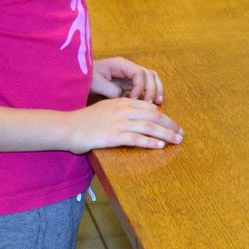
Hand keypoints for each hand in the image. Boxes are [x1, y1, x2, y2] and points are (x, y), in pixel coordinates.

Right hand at [67, 96, 183, 152]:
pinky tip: (159, 146)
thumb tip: (139, 118)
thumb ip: (122, 110)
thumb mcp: (106, 109)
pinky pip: (136, 139)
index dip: (164, 116)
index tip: (173, 124)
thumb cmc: (86, 120)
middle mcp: (123, 110)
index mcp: (122, 102)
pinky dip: (150, 142)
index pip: (150, 107)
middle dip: (170, 125)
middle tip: (181, 133)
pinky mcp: (113, 136)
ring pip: (149, 127)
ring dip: (166, 134)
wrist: (67, 127)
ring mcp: (118, 123)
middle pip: (154, 116)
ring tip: (177, 140)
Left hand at [92, 57, 163, 104]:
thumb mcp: (96, 84)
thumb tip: (125, 98)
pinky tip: (153, 103)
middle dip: (152, 89)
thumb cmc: (86, 78)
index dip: (140, 87)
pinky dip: (152, 92)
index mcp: (120, 64)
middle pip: (149, 74)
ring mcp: (131, 74)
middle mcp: (128, 67)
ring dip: (156, 90)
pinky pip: (146, 85)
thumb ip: (111, 90)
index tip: (134, 99)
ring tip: (157, 103)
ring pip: (151, 78)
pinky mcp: (130, 82)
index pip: (139, 73)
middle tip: (149, 104)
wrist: (80, 78)